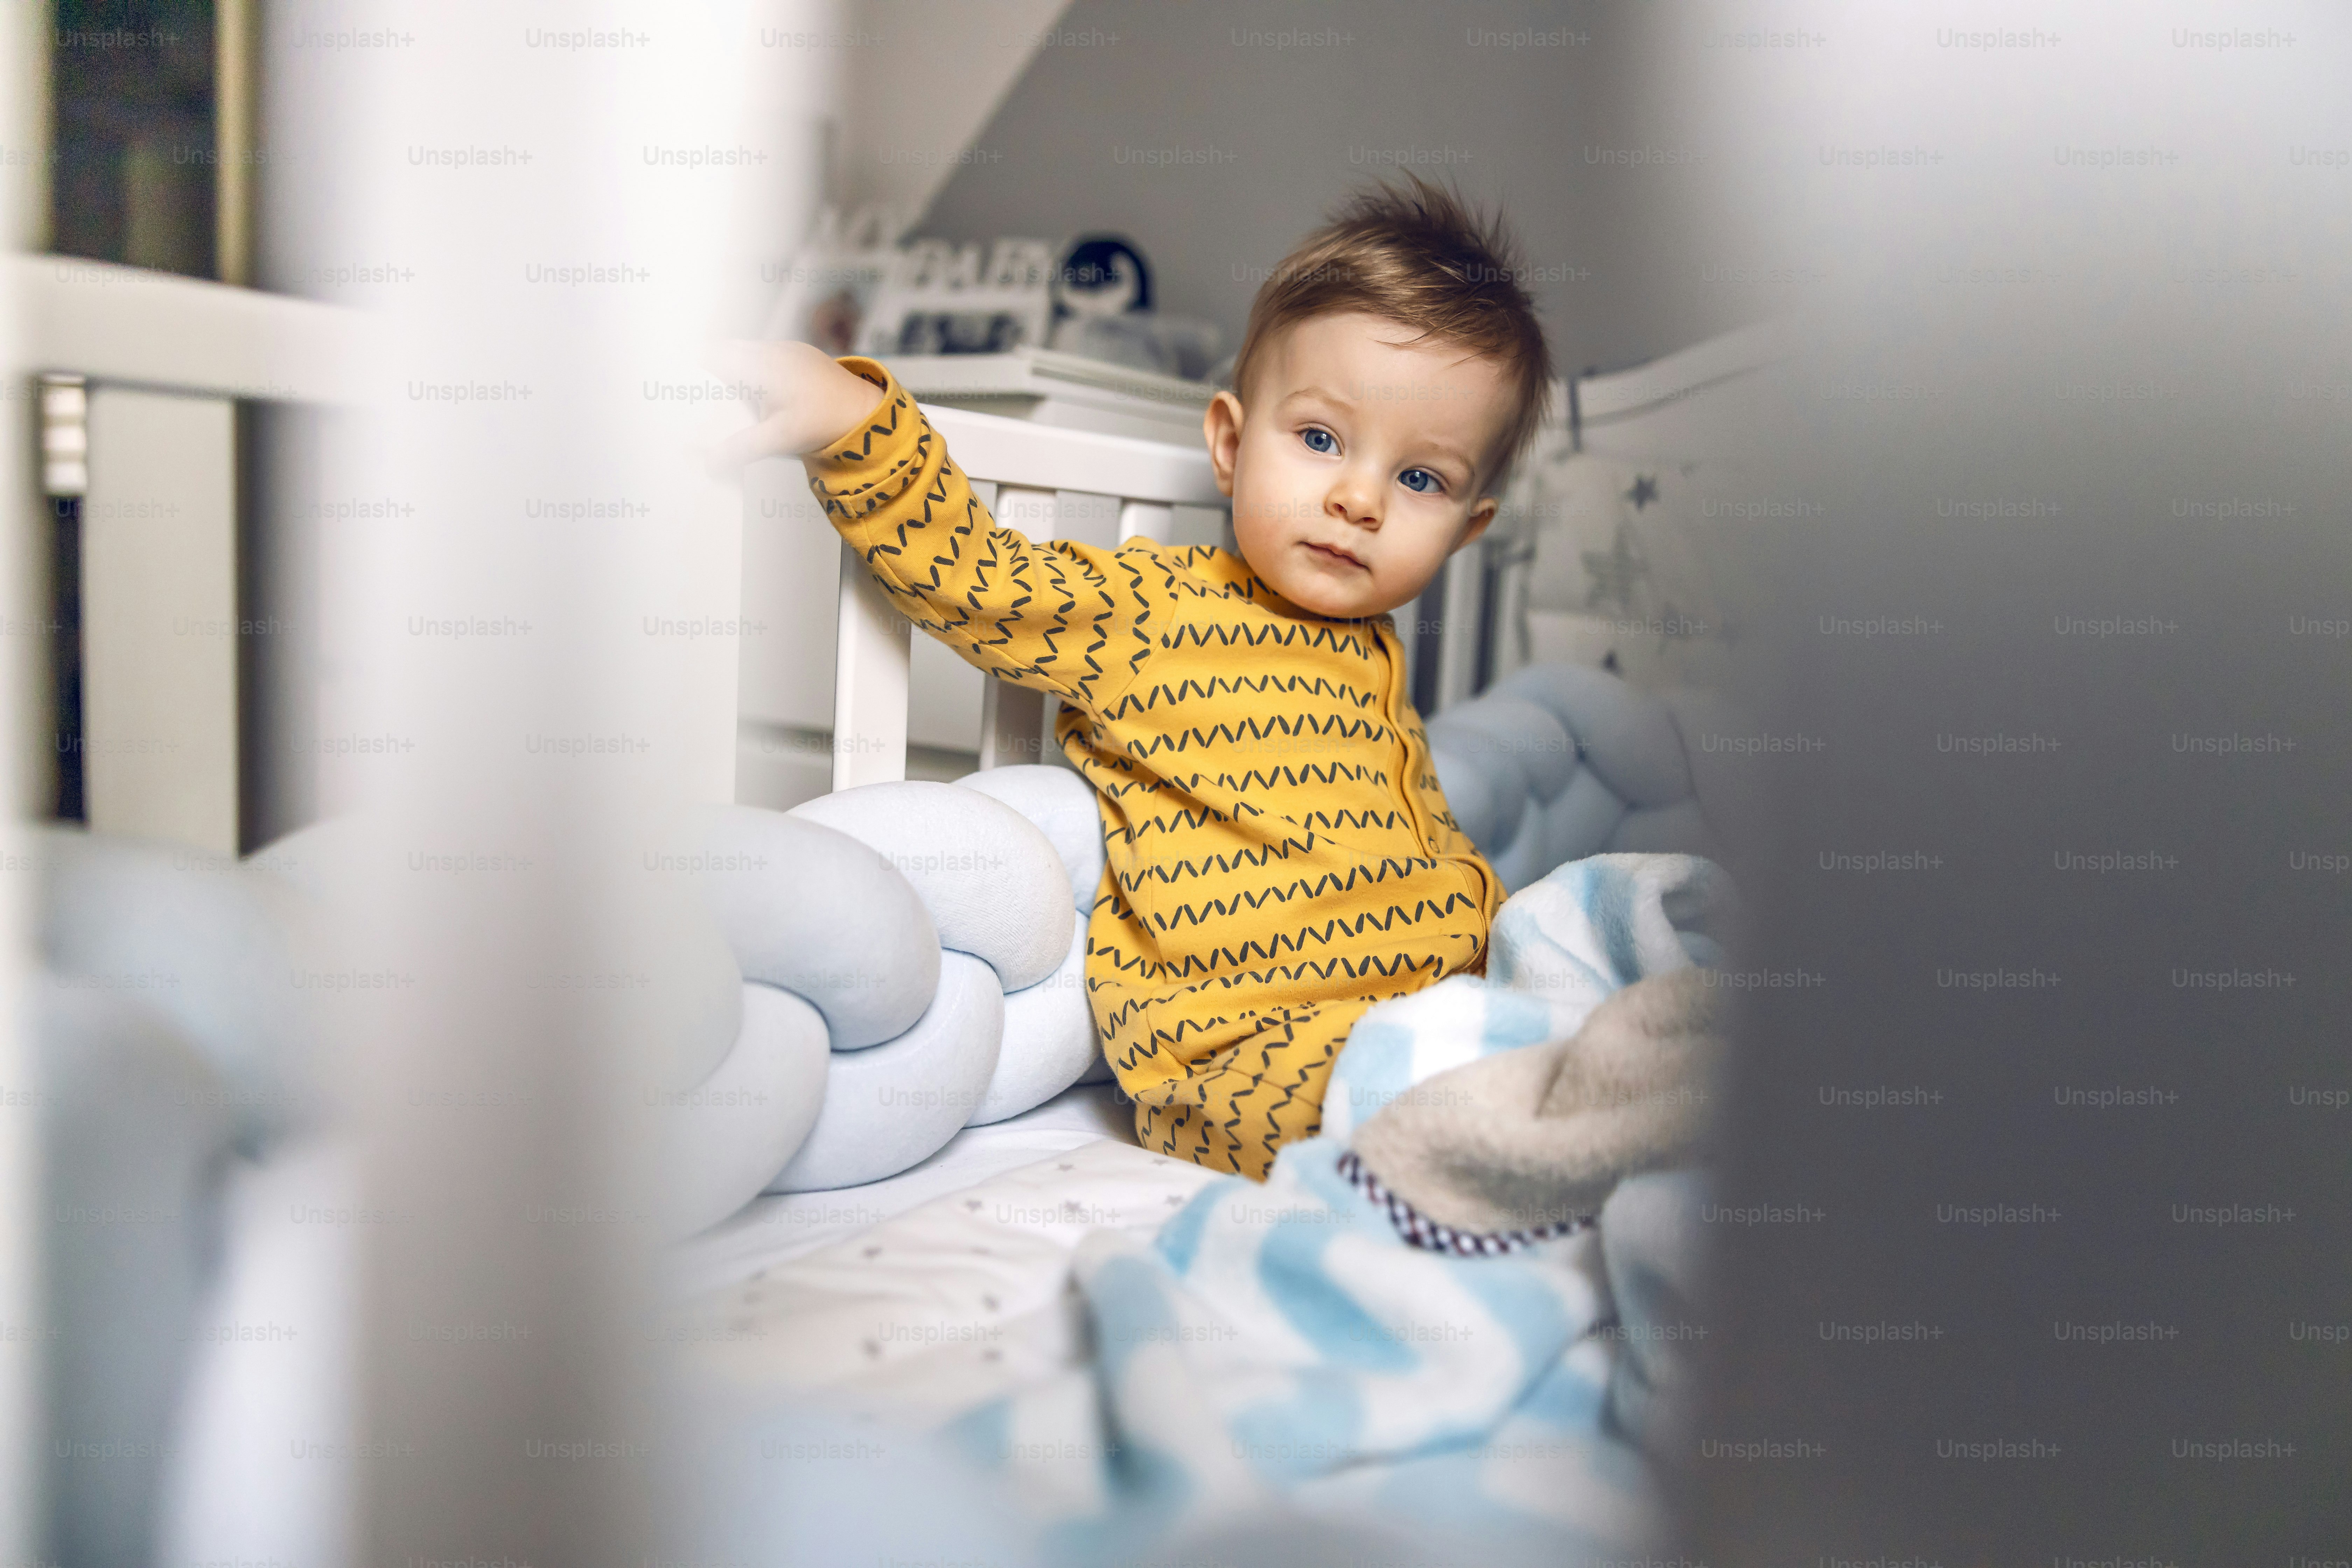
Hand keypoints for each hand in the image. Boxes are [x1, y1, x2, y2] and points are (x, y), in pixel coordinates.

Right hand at [706, 339, 889, 472]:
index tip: (675, 377)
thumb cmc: (826, 421)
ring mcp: (787, 350)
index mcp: (762, 363)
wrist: (866, 413)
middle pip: (726, 350)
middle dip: (708, 368)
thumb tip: (709, 462)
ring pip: (745, 352)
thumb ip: (741, 448)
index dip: (692, 363)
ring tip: (718, 396)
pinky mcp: (799, 356)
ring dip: (731, 369)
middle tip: (694, 392)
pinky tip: (752, 394)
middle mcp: (772, 349)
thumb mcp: (780, 438)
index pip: (713, 353)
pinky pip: (765, 356)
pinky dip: (751, 370)